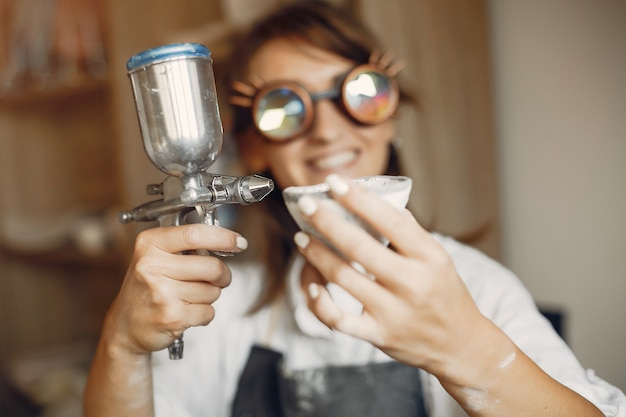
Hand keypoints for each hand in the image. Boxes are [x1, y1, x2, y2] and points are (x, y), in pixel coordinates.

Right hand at [103, 224, 246, 355]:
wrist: (125, 327)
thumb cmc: (146, 288)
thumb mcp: (155, 256)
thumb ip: (186, 245)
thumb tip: (228, 241)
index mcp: (149, 244)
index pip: (195, 234)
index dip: (224, 238)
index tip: (239, 242)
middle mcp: (152, 266)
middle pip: (212, 266)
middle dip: (222, 275)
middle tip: (216, 278)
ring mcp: (161, 293)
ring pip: (213, 291)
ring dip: (209, 296)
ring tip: (187, 297)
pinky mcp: (171, 317)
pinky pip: (208, 311)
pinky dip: (204, 313)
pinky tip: (185, 311)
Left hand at [294, 174, 494, 379]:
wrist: (460, 344)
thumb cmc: (445, 294)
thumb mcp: (438, 258)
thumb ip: (409, 232)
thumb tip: (378, 202)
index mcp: (430, 257)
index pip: (391, 220)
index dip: (359, 199)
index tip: (335, 182)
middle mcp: (412, 283)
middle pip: (359, 247)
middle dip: (327, 222)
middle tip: (307, 205)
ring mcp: (394, 311)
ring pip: (343, 277)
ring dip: (316, 254)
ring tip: (303, 238)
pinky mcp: (378, 335)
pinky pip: (339, 319)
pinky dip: (320, 303)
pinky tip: (312, 287)